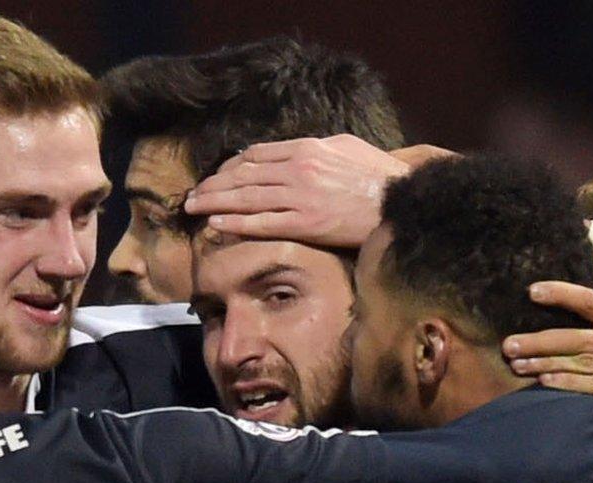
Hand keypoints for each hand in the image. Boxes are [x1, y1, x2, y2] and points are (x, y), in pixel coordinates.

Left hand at [183, 135, 409, 247]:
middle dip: (214, 185)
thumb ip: (318, 147)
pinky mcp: (305, 224)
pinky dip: (236, 222)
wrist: (400, 203)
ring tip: (193, 208)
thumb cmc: (379, 175)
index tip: (218, 176)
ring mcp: (300, 197)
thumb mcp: (347, 147)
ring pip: (246, 198)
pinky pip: (262, 223)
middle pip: (243, 175)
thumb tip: (297, 150)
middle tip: (193, 195)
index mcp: (307, 148)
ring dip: (215, 202)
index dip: (231, 167)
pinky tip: (216, 223)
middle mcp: (298, 169)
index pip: (256, 155)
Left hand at [503, 259, 592, 425]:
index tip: (533, 290)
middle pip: (578, 334)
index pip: (592, 295)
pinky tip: (545, 382)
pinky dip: (569, 383)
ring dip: (546, 363)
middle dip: (541, 339)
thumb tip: (588, 234)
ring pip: (581, 361)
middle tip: (508, 343)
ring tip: (516, 363)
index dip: (562, 291)